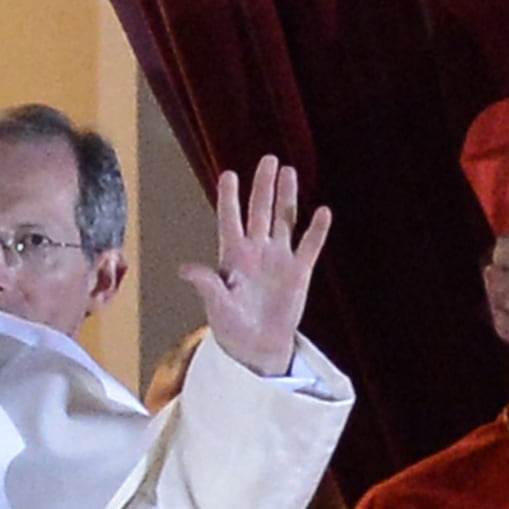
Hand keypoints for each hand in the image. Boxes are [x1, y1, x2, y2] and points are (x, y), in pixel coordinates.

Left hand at [178, 157, 331, 378]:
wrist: (258, 348)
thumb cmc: (232, 328)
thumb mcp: (216, 307)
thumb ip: (206, 284)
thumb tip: (185, 269)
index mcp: (233, 256)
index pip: (230, 219)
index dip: (229, 197)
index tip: (228, 174)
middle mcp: (256, 251)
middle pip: (260, 211)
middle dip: (263, 186)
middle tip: (269, 160)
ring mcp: (278, 259)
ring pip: (284, 220)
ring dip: (287, 197)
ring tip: (290, 172)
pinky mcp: (298, 273)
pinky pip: (309, 246)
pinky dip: (316, 231)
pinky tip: (323, 212)